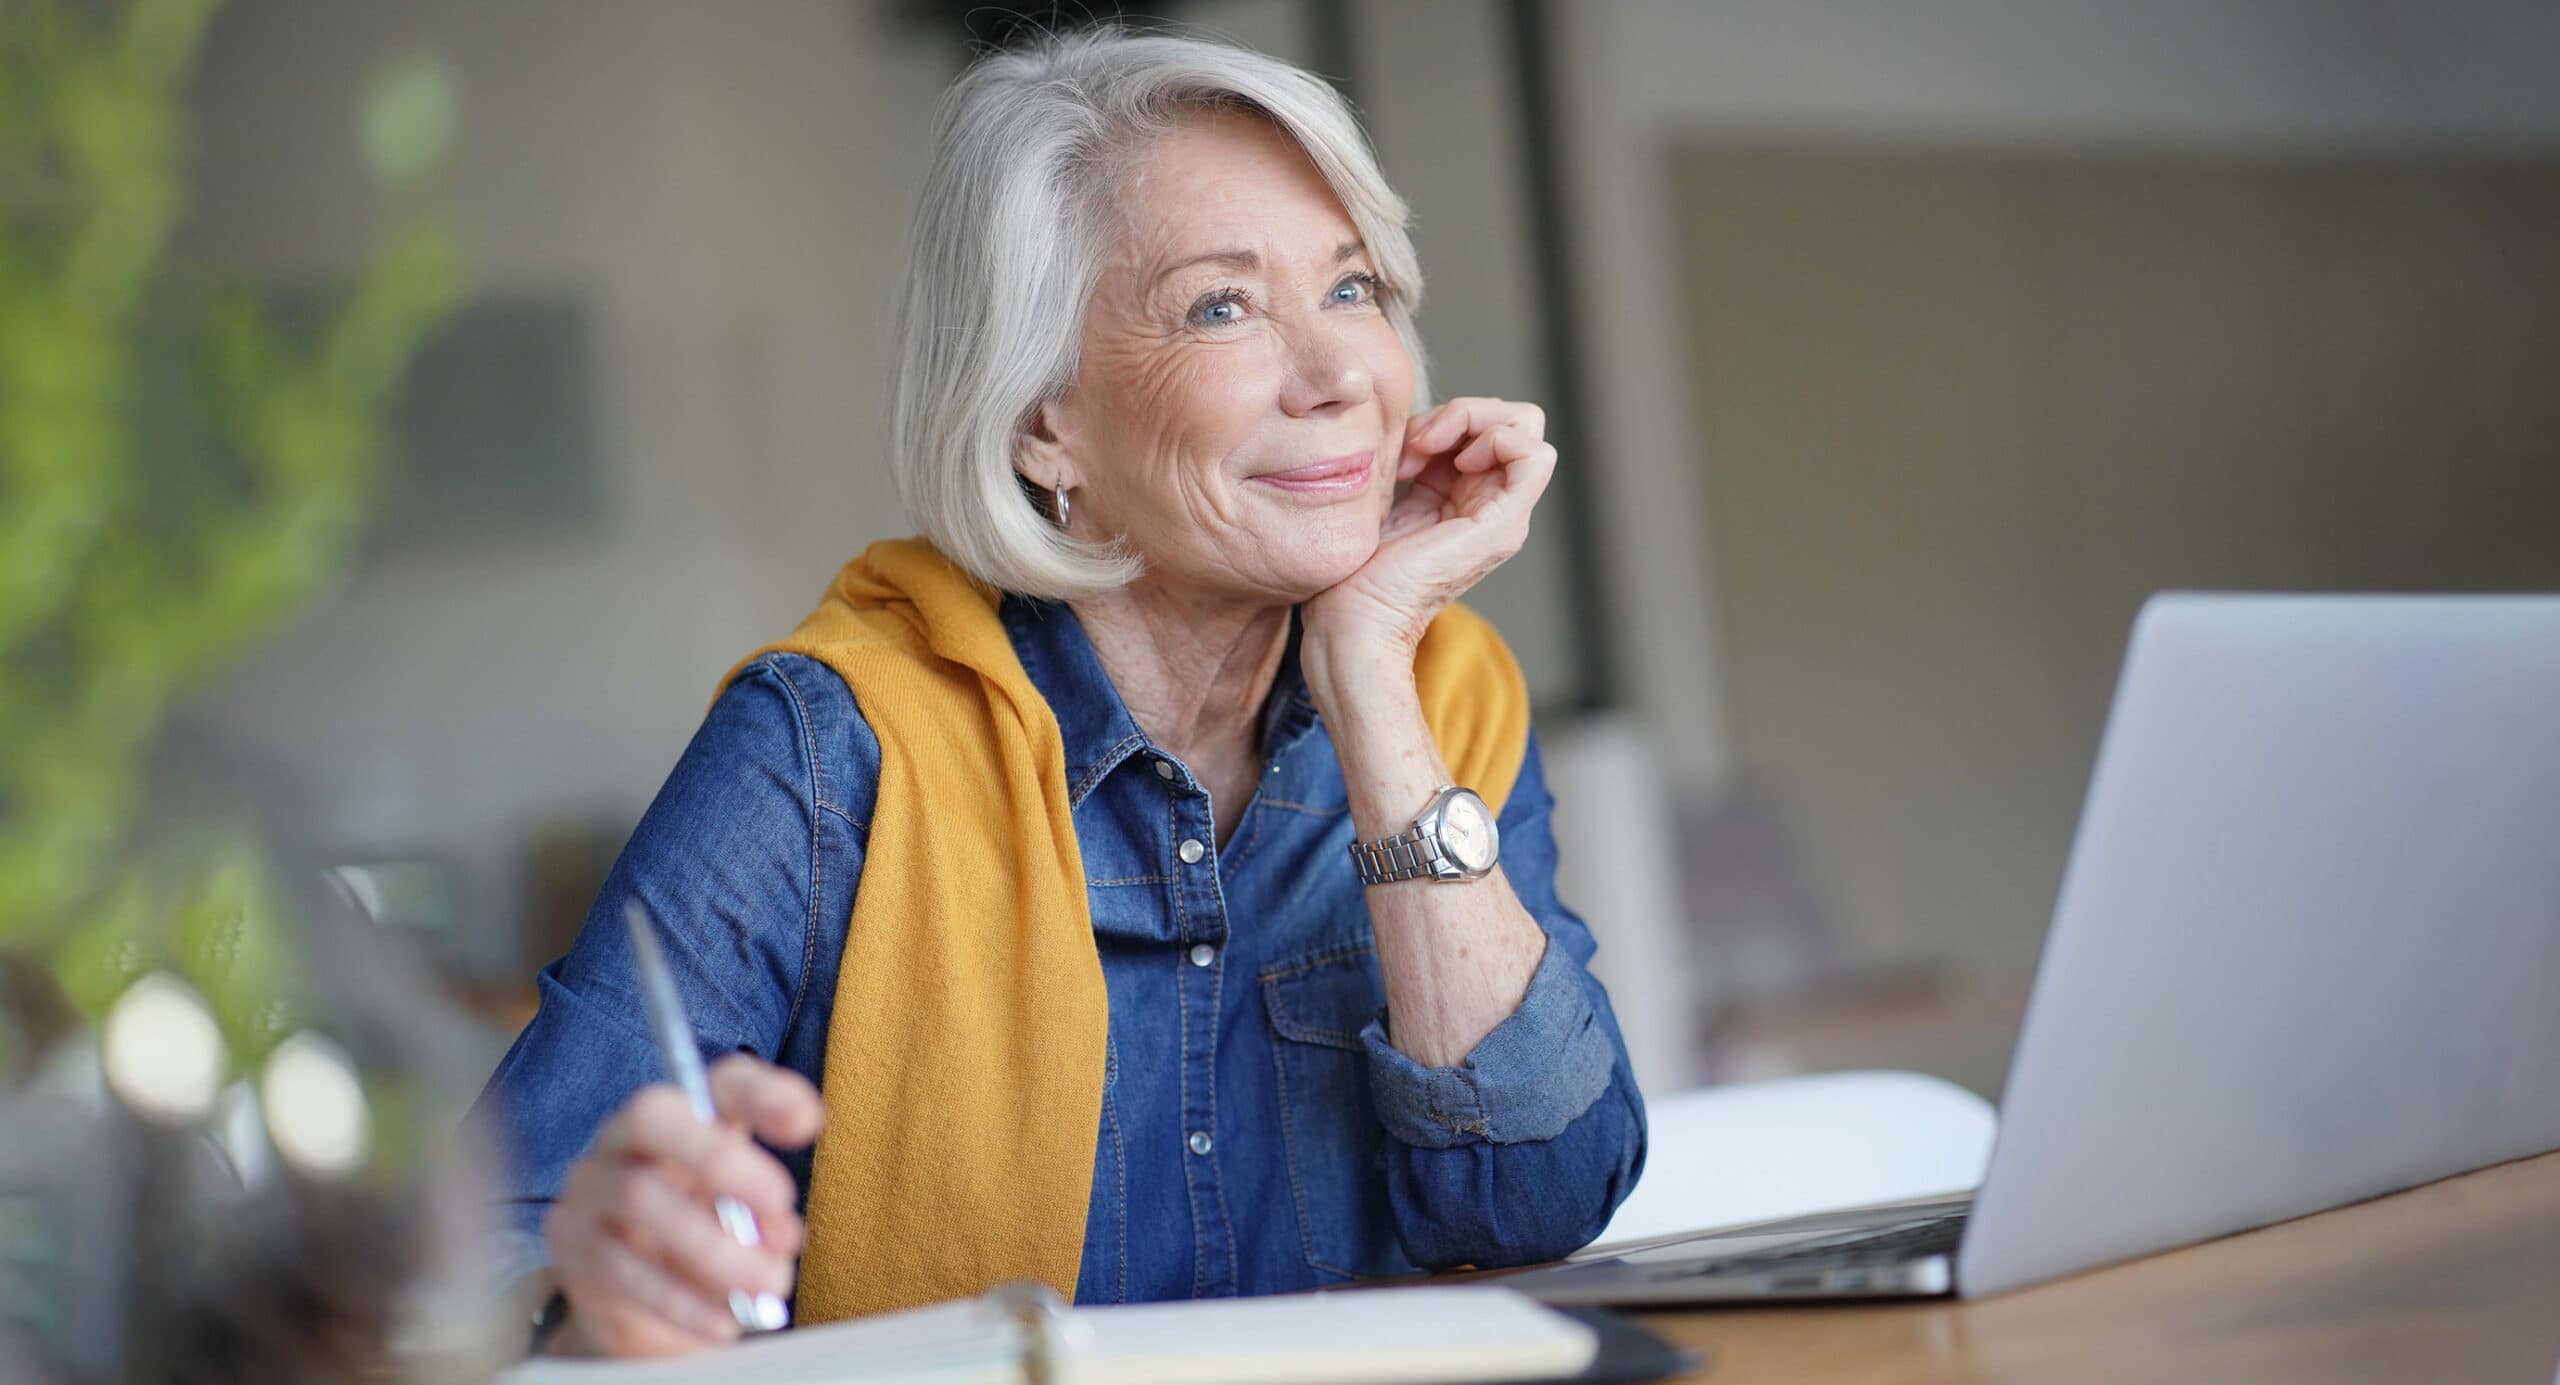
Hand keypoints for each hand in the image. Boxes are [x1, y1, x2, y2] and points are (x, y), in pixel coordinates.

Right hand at [541, 1055, 822, 1356]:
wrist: (642, 1299)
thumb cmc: (703, 1234)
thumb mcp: (745, 1215)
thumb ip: (767, 1211)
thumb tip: (781, 1233)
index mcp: (686, 1114)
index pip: (721, 1080)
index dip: (764, 1093)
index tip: (809, 1125)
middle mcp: (626, 1136)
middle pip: (652, 1116)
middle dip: (720, 1156)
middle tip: (781, 1204)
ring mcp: (590, 1186)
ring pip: (639, 1196)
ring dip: (714, 1245)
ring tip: (767, 1282)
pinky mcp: (570, 1243)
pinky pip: (620, 1267)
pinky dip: (680, 1299)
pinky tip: (724, 1321)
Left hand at [1303, 397, 1556, 673]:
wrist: (1354, 619)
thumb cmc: (1354, 573)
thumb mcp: (1384, 499)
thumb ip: (1409, 463)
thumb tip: (1412, 424)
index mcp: (1462, 498)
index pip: (1484, 426)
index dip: (1444, 416)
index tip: (1401, 446)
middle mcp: (1490, 506)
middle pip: (1512, 420)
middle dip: (1464, 411)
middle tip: (1418, 441)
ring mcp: (1503, 517)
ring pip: (1526, 428)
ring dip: (1476, 419)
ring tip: (1430, 447)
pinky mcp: (1504, 525)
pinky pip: (1534, 456)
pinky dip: (1496, 439)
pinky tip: (1456, 460)